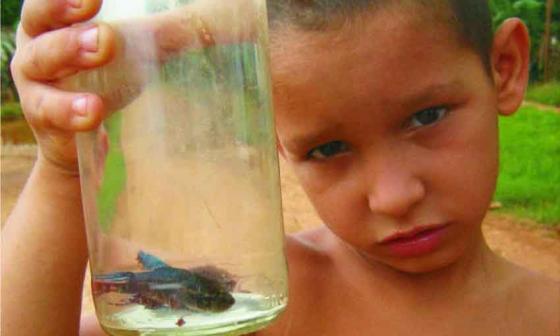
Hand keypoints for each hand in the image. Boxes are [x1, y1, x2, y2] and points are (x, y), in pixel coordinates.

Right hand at [11, 0, 257, 173]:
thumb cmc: (108, 78)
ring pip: (40, 60)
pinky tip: (92, 110)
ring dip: (69, 50)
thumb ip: (173, 32)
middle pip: (42, 16)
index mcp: (60, 18)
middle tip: (106, 7)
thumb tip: (232, 21)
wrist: (82, 133)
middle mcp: (38, 43)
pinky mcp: (42, 118)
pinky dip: (69, 110)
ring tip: (103, 46)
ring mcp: (35, 81)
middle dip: (69, 9)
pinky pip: (48, 112)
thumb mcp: (138, 51)